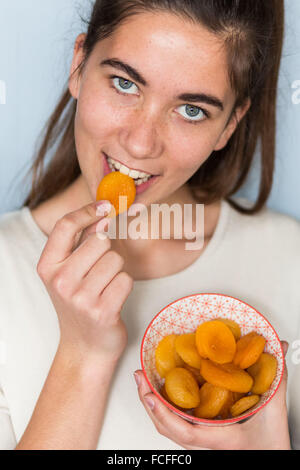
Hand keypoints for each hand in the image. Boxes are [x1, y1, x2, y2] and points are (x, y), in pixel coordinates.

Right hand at [37, 201, 133, 363]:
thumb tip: (102, 213)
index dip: (88, 210)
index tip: (106, 206)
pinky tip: (113, 299)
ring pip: (116, 259)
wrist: (84, 346)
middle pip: (100, 240)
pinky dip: (124, 286)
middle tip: (99, 272)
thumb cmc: (79, 303)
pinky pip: (126, 279)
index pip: (66, 225)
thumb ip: (81, 242)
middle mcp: (60, 281)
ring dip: (117, 271)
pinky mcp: (103, 311)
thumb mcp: (68, 272)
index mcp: (47, 266)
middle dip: (107, 251)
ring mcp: (81, 298)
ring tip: (105, 288)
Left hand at [135, 341, 290, 449]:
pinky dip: (164, 409)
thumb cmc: (270, 447)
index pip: (184, 431)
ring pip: (169, 428)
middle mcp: (204, 442)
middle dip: (148, 402)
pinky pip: (177, 424)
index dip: (162, 412)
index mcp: (218, 438)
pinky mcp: (202, 438)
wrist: (271, 462)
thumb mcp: (274, 414)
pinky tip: (162, 394)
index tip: (148, 394)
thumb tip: (277, 350)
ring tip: (144, 383)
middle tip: (139, 377)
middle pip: (166, 428)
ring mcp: (200, 441)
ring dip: (153, 405)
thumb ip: (276, 380)